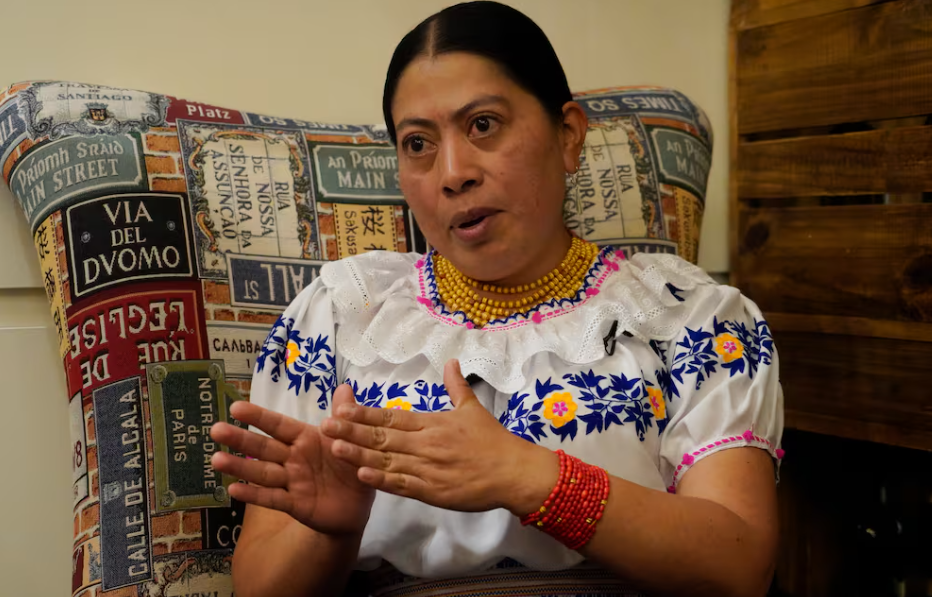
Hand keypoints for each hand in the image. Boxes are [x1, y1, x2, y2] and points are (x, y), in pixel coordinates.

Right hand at [209, 385, 374, 535]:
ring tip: (216, 460)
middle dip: (240, 439)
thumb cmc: (350, 466)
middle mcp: (294, 458)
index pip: (279, 425)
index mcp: (305, 439)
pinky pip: (273, 499)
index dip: (259, 417)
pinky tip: (233, 490)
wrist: (358, 506)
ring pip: (263, 473)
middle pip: (264, 447)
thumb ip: (345, 416)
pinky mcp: (295, 505)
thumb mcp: (351, 440)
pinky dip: (254, 495)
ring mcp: (292, 482)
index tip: (236, 407)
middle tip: (215, 429)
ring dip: (240, 467)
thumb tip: (345, 386)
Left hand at [320, 359, 557, 515]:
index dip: (365, 414)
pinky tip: (363, 475)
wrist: (513, 472)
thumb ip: (457, 386)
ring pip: (387, 461)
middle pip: (383, 437)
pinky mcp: (433, 492)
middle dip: (352, 432)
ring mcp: (428, 469)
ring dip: (360, 455)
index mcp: (432, 423)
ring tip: (335, 449)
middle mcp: (426, 444)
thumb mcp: (473, 408)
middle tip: (325, 427)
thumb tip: (451, 361)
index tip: (341, 409)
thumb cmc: (493, 440)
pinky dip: (383, 481)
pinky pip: (403, 485)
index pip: (392, 417)